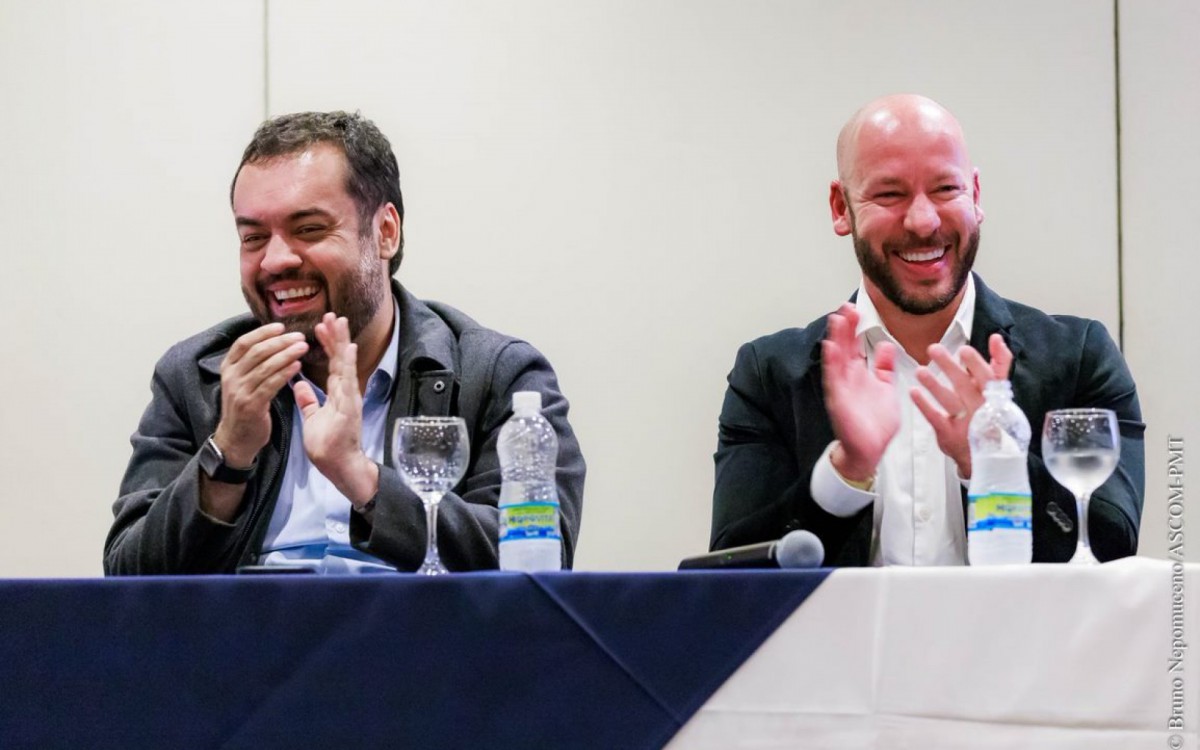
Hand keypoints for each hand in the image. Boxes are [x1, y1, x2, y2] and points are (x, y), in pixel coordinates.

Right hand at [213, 323, 307, 467]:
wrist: (236, 439)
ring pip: (264, 367)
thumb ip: (253, 364)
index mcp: (228, 368)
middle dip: (279, 342)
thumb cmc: (245, 407)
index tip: (280, 326)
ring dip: (286, 354)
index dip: (262, 333)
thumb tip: (274, 341)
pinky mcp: (251, 405)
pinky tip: (298, 366)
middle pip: (256, 352)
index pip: (243, 343)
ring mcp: (240, 392)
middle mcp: (231, 377)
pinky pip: (270, 385)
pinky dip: (285, 373)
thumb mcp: (242, 382)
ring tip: (303, 347)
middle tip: (299, 336)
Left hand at [294, 313, 378, 506]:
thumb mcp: (313, 418)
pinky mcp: (349, 406)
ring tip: (338, 321)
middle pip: (341, 359)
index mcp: (338, 394)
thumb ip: (308, 401)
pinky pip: (348, 381)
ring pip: (346, 364)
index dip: (327, 345)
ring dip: (342, 342)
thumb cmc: (328, 445)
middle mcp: (347, 392)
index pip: (332, 364)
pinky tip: (347, 348)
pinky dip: (347, 364)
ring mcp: (350, 398)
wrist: (338, 465)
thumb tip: (299, 385)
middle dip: (336, 336)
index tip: (320, 327)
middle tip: (331, 314)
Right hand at [821, 303, 899, 481]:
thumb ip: (884, 368)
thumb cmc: (876, 423)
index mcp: (860, 374)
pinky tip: (830, 346)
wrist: (871, 449)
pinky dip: (831, 362)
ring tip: (836, 320)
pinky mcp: (838, 399)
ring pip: (836, 358)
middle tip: (845, 307)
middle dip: (844, 327)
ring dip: (836, 339)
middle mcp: (848, 378)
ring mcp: (842, 387)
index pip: (855, 345)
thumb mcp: (886, 388)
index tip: (855, 309)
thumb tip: (885, 346)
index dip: (854, 327)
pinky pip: (833, 378)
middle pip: (844, 347)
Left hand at [911, 333, 1012, 478]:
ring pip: (949, 400)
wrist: (991, 457)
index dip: (978, 363)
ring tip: (920, 371)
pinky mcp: (950, 433)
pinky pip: (935, 417)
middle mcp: (981, 407)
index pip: (990, 375)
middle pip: (965, 384)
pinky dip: (924, 404)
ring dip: (934, 384)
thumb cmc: (992, 416)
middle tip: (934, 350)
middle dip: (949, 366)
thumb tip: (996, 339)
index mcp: (994, 394)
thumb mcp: (1000, 391)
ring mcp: (965, 421)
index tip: (964, 351)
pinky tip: (914, 392)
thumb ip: (997, 365)